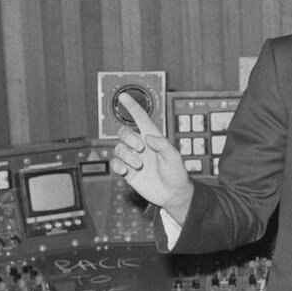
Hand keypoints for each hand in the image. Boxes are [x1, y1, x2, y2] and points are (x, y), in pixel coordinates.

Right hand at [108, 93, 194, 222]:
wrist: (172, 194)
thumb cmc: (176, 174)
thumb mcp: (174, 157)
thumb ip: (163, 145)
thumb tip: (147, 137)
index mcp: (153, 138)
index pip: (140, 118)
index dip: (132, 107)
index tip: (123, 96)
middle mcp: (140, 146)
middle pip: (123, 132)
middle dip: (129, 138)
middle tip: (141, 149)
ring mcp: (133, 158)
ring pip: (118, 148)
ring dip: (127, 155)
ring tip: (139, 165)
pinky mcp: (128, 172)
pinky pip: (115, 163)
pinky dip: (118, 165)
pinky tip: (127, 170)